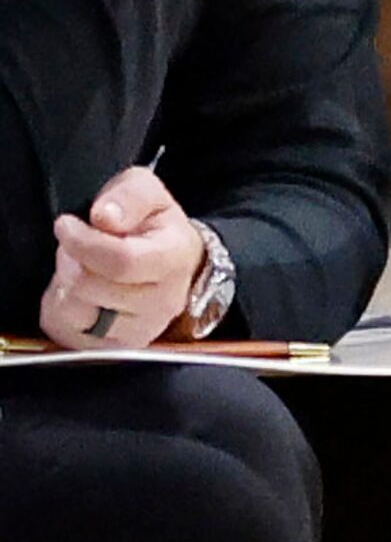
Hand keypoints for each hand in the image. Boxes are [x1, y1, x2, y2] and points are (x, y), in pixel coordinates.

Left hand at [39, 166, 205, 349]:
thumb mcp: (148, 193)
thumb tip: (105, 216)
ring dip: (64, 286)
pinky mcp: (114, 348)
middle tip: (74, 246)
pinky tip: (79, 293)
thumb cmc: (156, 227)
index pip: (121, 261)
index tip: (65, 224)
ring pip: (74, 312)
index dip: (83, 242)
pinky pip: (66, 332)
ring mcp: (139, 331)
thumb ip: (129, 196)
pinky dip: (61, 310)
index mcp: (174, 259)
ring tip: (81, 269)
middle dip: (70, 261)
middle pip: (90, 286)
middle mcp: (163, 302)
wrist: (177, 264)